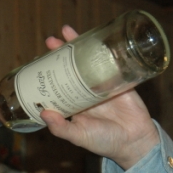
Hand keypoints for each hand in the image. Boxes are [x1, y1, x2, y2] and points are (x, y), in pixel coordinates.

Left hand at [41, 25, 159, 170]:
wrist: (134, 141)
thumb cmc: (104, 141)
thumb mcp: (79, 136)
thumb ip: (61, 128)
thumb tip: (43, 113)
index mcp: (73, 104)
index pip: (57, 83)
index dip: (48, 71)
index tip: (37, 60)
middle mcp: (85, 91)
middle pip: (70, 67)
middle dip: (60, 53)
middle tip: (50, 41)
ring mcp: (102, 84)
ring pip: (87, 61)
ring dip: (78, 45)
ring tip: (67, 31)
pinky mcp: (119, 80)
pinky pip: (110, 62)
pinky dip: (103, 49)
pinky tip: (96, 37)